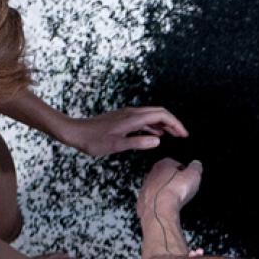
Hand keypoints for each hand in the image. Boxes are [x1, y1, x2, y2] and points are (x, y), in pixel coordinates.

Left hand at [55, 106, 186, 156]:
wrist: (74, 132)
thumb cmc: (93, 140)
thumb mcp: (116, 145)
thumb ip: (138, 143)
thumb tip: (158, 141)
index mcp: (133, 118)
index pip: (161, 115)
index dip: (175, 124)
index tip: (184, 134)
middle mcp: (131, 113)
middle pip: (159, 113)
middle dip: (173, 123)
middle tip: (182, 135)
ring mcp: (126, 115)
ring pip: (151, 116)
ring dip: (164, 124)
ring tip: (173, 135)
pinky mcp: (122, 119)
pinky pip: (143, 119)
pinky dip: (153, 126)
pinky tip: (154, 135)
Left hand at [139, 158, 201, 216]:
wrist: (158, 210)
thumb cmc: (173, 192)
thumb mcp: (193, 175)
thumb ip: (195, 167)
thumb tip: (197, 164)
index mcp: (163, 164)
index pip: (175, 163)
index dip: (184, 170)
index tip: (188, 176)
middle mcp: (151, 174)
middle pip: (164, 175)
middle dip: (173, 181)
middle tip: (182, 187)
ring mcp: (145, 188)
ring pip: (157, 187)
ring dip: (165, 192)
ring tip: (175, 198)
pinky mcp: (143, 201)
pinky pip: (153, 200)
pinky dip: (159, 202)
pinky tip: (166, 206)